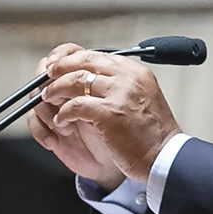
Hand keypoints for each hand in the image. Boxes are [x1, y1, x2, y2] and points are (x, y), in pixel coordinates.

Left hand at [36, 45, 182, 186]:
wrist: (166, 158)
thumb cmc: (151, 135)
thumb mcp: (140, 99)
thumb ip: (118, 85)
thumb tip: (87, 78)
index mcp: (135, 72)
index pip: (96, 55)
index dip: (72, 59)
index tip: (58, 66)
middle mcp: (128, 78)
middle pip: (83, 61)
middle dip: (59, 69)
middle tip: (46, 78)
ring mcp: (119, 94)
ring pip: (75, 80)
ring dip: (56, 90)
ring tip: (48, 100)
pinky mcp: (110, 114)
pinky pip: (75, 106)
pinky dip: (63, 113)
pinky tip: (61, 121)